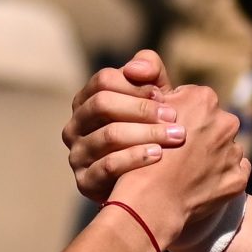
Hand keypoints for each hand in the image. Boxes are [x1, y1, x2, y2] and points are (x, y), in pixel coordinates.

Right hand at [65, 50, 192, 200]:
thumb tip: (136, 69)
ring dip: (145, 133)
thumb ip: (150, 73)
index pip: (104, 81)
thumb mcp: (153, 98)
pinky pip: (107, 166)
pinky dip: (135, 158)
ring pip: (108, 135)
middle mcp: (75, 126)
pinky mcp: (85, 182)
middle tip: (174, 115)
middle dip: (141, 108)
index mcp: (87, 101)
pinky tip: (159, 155)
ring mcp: (77, 154)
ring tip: (176, 136)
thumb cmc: (151, 130)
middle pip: (102, 104)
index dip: (134, 85)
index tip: (163, 95)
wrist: (149, 183)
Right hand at [107, 88, 247, 250]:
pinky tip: (200, 184)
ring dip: (211, 157)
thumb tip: (175, 97)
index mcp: (204, 99)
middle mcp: (225, 122)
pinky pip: (234, 172)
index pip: (197, 101)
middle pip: (214, 124)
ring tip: (187, 172)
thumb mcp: (147, 113)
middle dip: (200, 134)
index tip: (168, 129)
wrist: (150, 200)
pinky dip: (220, 177)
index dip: (180, 115)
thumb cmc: (142, 154)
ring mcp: (234, 152)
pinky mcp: (238, 179)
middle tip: (178, 153)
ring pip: (224, 148)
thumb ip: (167, 98)